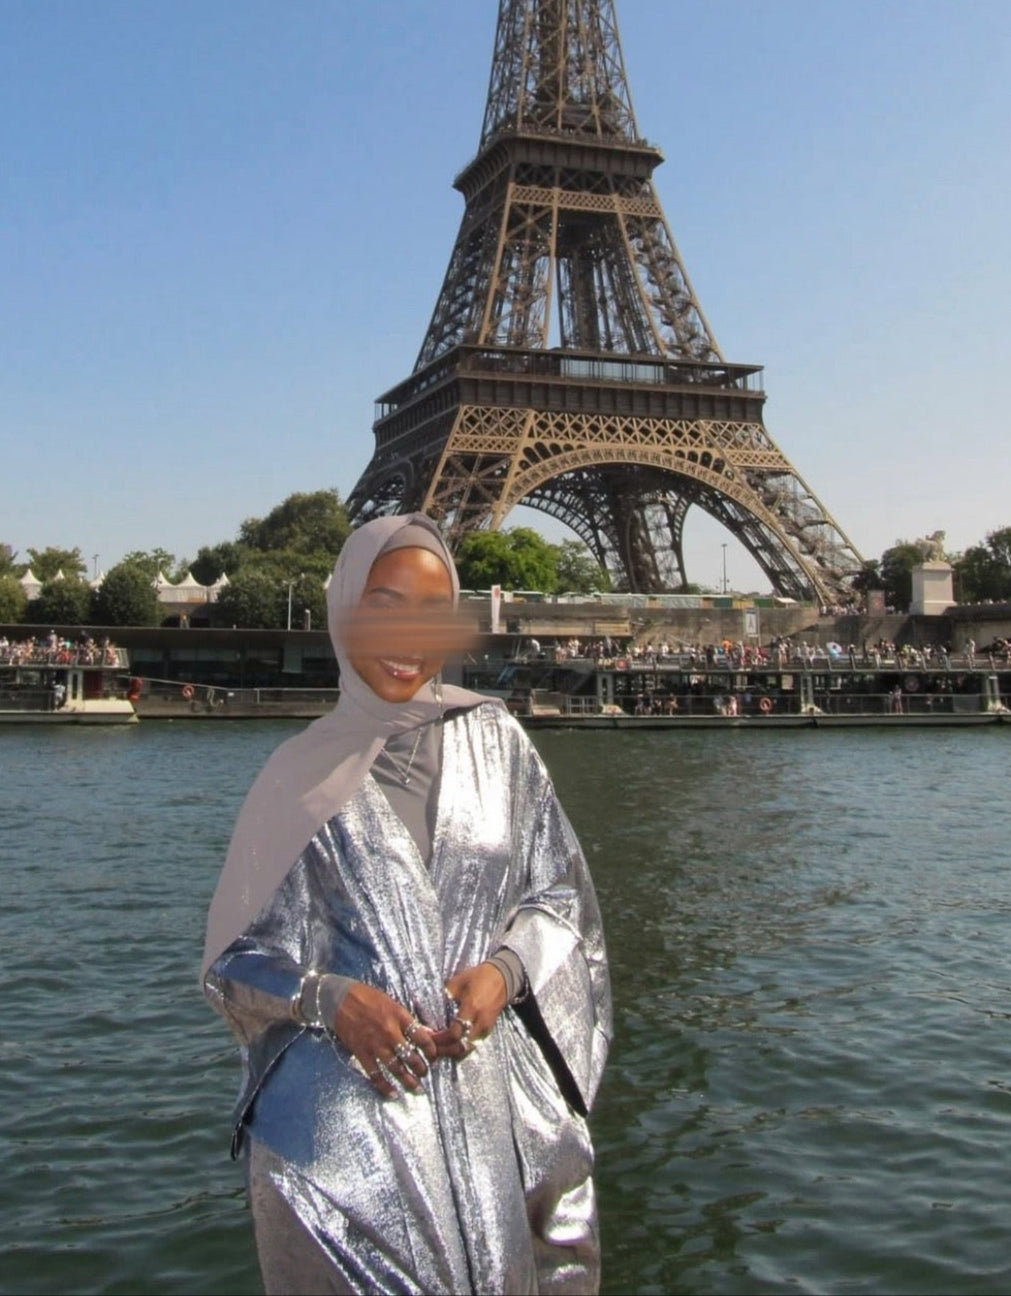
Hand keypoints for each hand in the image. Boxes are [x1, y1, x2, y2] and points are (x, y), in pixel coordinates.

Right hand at [333, 982, 436, 1097]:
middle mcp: (389, 1032)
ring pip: (396, 1068)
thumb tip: (425, 1033)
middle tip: (425, 1073)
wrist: (340, 999)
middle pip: (411, 1056)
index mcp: (399, 1016)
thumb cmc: (368, 997)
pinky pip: (375, 1074)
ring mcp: (375, 1044)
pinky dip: (385, 1086)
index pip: (422, 1037)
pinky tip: (393, 1094)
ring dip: (408, 1080)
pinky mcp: (361, 1053)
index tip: (433, 1056)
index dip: (431, 1050)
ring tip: (417, 1088)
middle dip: (421, 1068)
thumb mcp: (392, 1003)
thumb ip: (407, 1020)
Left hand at [431, 962, 508, 1059]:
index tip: (428, 1036)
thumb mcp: (457, 982)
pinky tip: (450, 1044)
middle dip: (444, 1050)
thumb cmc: (478, 977)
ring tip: (438, 1047)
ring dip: (452, 1051)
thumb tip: (427, 1009)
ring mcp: (486, 1028)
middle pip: (461, 1047)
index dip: (440, 1039)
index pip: (455, 1033)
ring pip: (467, 1049)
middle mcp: (480, 1022)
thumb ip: (444, 997)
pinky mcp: (488, 1030)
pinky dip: (460, 1047)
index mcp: (471, 1008)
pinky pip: (473, 1045)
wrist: (502, 977)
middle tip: (430, 1048)